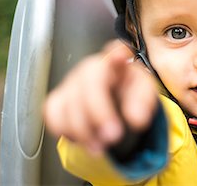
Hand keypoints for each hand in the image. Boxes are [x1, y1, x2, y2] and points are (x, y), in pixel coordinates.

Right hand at [43, 40, 158, 154]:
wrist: (115, 103)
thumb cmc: (129, 93)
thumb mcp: (143, 95)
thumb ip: (143, 103)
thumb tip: (136, 118)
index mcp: (117, 63)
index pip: (115, 50)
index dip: (116, 52)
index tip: (121, 55)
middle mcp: (92, 68)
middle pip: (90, 82)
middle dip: (99, 113)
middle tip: (113, 135)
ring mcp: (72, 82)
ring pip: (69, 102)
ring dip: (84, 130)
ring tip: (101, 146)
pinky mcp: (59, 98)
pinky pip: (53, 113)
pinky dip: (65, 130)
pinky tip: (81, 139)